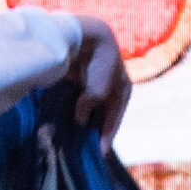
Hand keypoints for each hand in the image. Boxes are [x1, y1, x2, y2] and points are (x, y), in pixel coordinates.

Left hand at [70, 17, 130, 151]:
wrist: (84, 36)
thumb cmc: (98, 63)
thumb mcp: (98, 91)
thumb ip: (89, 108)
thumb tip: (79, 120)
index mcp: (123, 89)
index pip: (115, 118)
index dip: (108, 136)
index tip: (101, 153)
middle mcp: (111, 87)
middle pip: (104, 114)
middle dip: (96, 130)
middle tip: (87, 148)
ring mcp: (96, 82)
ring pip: (91, 109)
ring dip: (84, 122)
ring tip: (76, 138)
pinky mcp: (80, 79)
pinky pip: (79, 101)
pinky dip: (74, 111)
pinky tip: (67, 121)